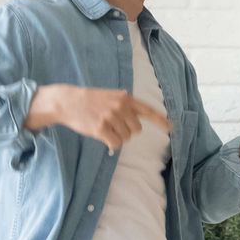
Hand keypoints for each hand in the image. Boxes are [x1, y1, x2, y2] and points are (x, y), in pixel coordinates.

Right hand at [27, 83, 171, 152]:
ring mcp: (111, 118)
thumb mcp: (110, 95)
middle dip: (127, 131)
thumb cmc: (89, 100)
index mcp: (125, 98)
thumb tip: (138, 115)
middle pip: (136, 130)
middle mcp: (121, 107)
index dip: (161, 121)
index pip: (148, 110)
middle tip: (113, 125)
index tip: (172, 129)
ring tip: (104, 127)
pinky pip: (115, 144)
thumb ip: (124, 103)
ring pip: (126, 139)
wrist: (67, 101)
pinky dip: (110, 144)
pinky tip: (102, 136)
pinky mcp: (101, 129)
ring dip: (117, 137)